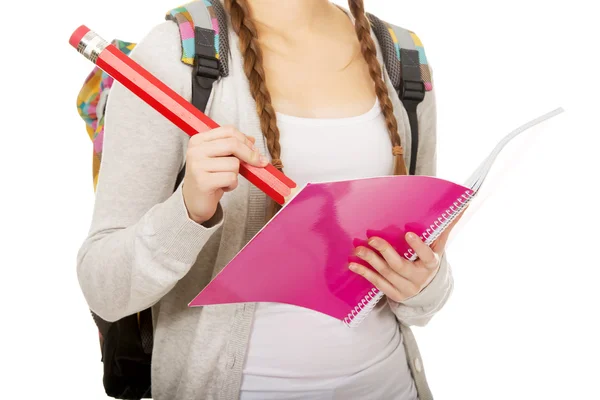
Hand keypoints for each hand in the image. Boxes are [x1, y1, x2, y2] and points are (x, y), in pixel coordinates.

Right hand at [182, 125, 267, 223]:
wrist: (194, 201)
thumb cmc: (209, 178)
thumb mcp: (220, 158)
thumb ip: (233, 146)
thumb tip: (252, 139)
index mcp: (198, 140)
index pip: (228, 131)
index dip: (246, 140)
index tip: (255, 150)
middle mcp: (195, 150)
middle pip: (233, 144)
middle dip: (250, 154)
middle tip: (259, 163)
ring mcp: (197, 166)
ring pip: (234, 163)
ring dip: (236, 174)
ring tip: (225, 180)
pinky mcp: (203, 181)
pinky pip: (231, 178)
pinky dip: (232, 184)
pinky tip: (223, 187)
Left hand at [348, 212, 463, 301]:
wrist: (427, 290)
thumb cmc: (429, 260)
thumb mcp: (438, 247)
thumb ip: (445, 227)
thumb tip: (463, 204)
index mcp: (431, 264)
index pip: (426, 255)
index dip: (418, 246)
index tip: (408, 234)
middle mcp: (419, 278)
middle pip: (399, 265)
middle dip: (384, 251)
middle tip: (371, 239)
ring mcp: (406, 288)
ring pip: (386, 274)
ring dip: (370, 260)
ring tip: (358, 248)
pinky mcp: (394, 294)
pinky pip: (377, 284)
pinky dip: (365, 273)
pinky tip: (354, 265)